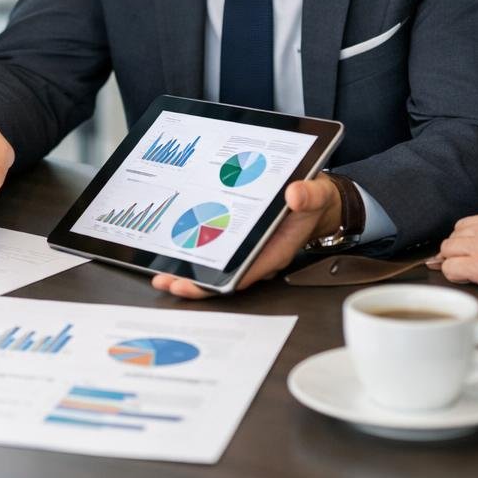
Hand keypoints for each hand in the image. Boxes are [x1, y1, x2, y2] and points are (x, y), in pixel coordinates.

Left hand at [151, 174, 342, 298]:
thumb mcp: (316, 193)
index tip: (202, 284)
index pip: (249, 270)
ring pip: (217, 268)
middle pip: (226, 275)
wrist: (313, 198)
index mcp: (278, 249)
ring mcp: (247, 250)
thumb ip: (309, 195)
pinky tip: (171, 253)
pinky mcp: (238, 241)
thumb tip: (296, 195)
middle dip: (197, 283)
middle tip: (169, 283)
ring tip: (161, 276)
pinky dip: (195, 255)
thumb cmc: (313, 200)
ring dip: (190, 272)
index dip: (224, 281)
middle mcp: (259, 254)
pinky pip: (216, 253)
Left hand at [427, 209, 477, 301]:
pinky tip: (466, 279)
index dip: (466, 240)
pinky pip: (450, 267)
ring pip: (447, 249)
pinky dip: (454, 275)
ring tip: (467, 272)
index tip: (468, 250)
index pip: (469, 224)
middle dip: (457, 250)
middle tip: (466, 263)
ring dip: (453, 261)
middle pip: (454, 235)